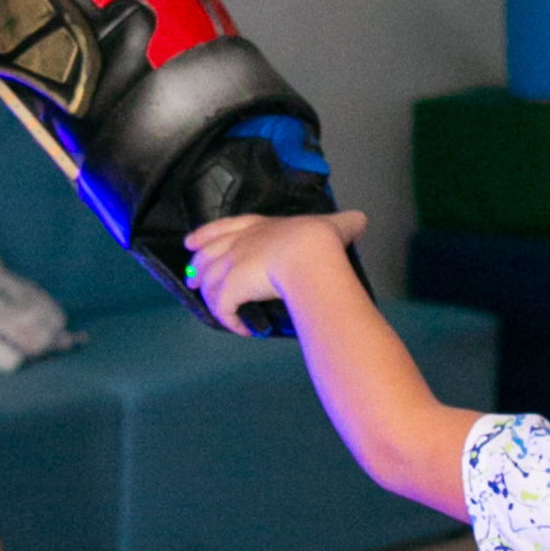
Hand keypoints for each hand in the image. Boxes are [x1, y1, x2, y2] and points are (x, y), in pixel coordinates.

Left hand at [184, 208, 367, 335]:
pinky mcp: (231, 289)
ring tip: (218, 311)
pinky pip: (222, 308)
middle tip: (193, 281)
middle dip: (198, 269)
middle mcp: (239, 244)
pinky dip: (228, 320)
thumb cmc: (319, 239)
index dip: (205, 234)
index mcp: (258, 227)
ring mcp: (232, 265)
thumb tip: (360, 222)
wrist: (309, 256)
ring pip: (209, 283)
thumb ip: (345, 224)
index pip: (224, 227)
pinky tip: (240, 328)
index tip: (190, 242)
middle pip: (207, 255)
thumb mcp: (334, 225)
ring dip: (210, 298)